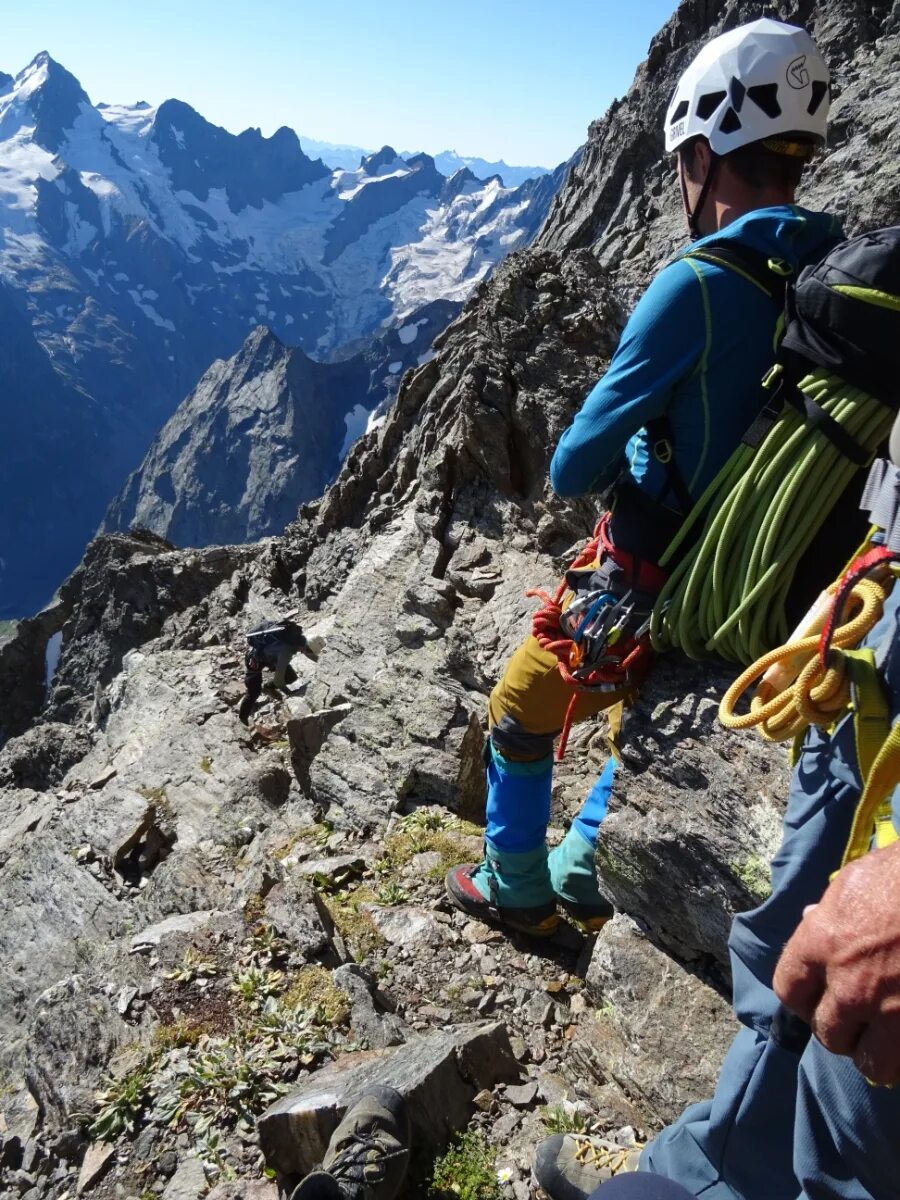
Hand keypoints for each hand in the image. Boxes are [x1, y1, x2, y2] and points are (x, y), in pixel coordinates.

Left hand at [773, 840, 899, 1086]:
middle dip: (841, 1030)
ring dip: (876, 1053)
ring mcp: (891, 1011)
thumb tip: (811, 918)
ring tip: (885, 1037)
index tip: (816, 999)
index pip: (789, 991)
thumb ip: (830, 911)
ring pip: (870, 1063)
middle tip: (857, 1021)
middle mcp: (849, 984)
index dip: (803, 1000)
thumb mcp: (854, 881)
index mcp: (822, 943)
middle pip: (828, 1034)